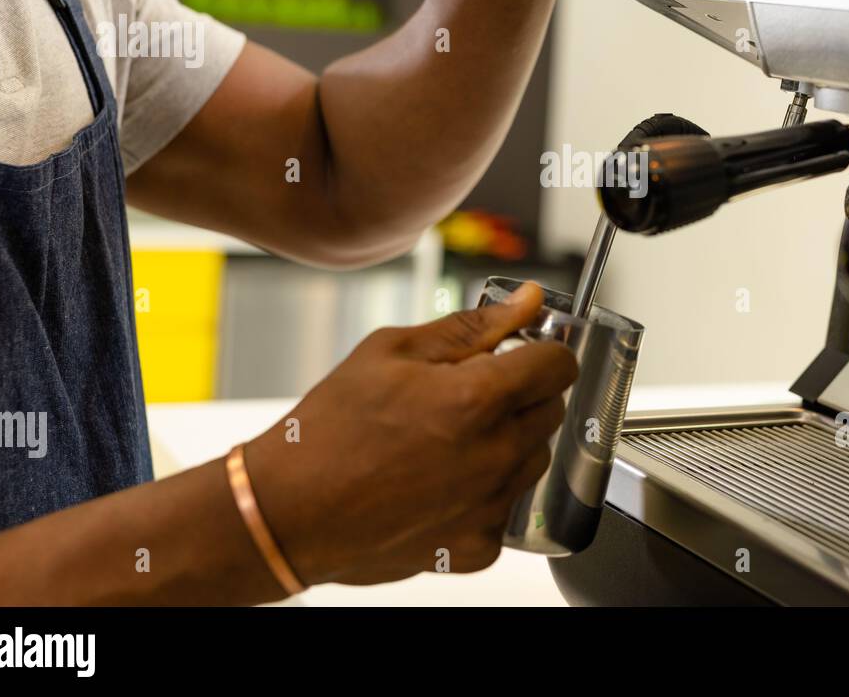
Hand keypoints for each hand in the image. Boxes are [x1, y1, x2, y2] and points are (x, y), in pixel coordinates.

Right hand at [244, 282, 576, 586]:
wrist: (288, 511)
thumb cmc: (329, 430)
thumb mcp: (392, 352)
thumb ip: (472, 326)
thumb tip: (528, 301)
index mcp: (476, 399)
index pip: (559, 366)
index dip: (542, 351)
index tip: (524, 354)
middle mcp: (494, 456)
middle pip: (550, 411)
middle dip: (521, 395)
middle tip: (468, 395)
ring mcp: (489, 506)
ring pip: (533, 459)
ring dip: (507, 443)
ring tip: (448, 440)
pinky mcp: (478, 547)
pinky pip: (506, 507)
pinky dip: (484, 493)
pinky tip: (440, 482)